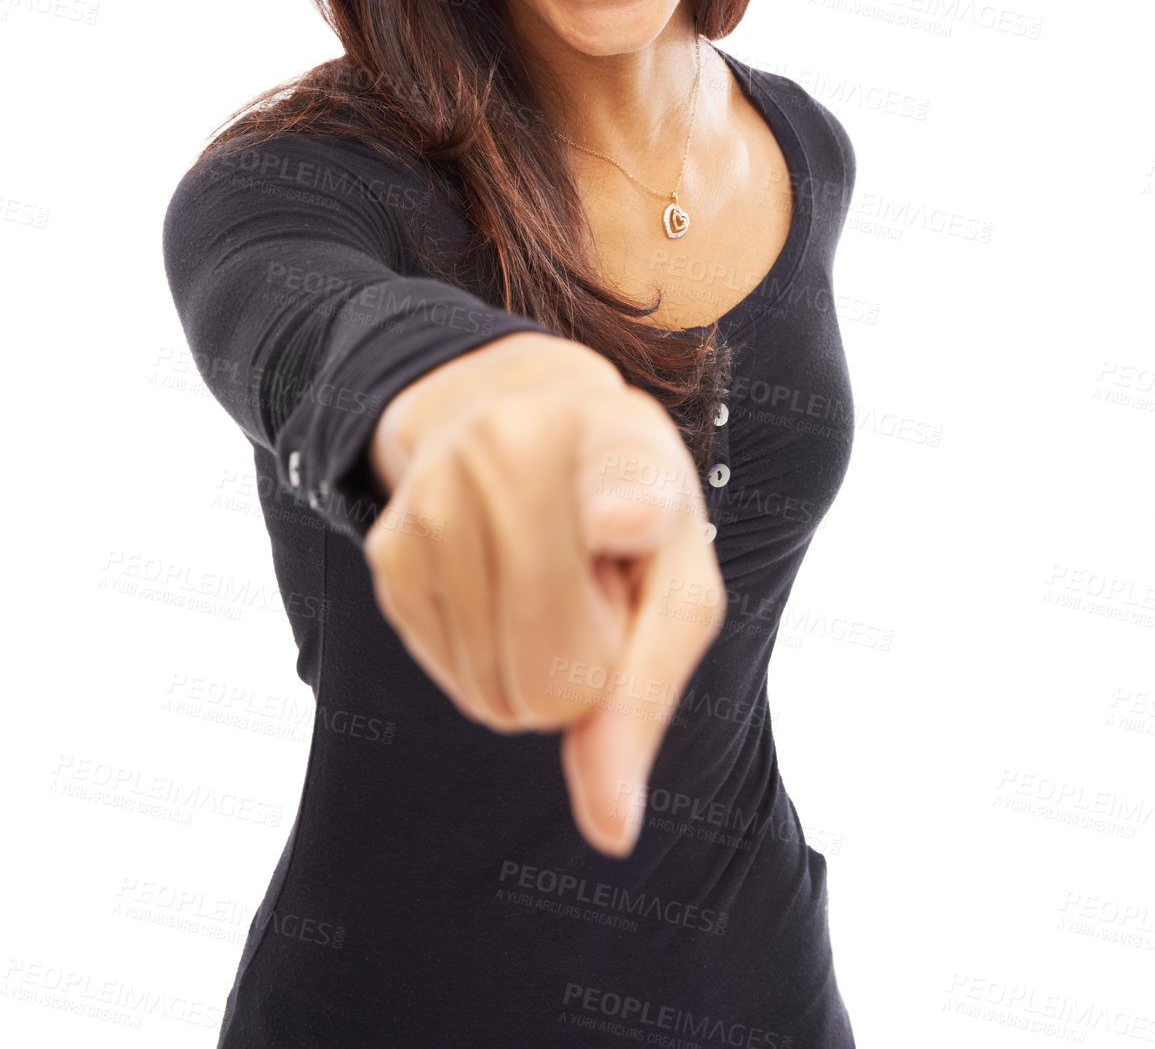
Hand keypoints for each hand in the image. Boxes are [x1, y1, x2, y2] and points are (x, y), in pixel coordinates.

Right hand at [362, 332, 724, 855]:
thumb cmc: (628, 503)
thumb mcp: (680, 575)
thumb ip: (647, 696)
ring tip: (550, 574)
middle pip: (554, 683)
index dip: (625, 510)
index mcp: (602, 435)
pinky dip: (491, 659)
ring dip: (537, 664)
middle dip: (592, 666)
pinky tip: (501, 583)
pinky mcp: (386, 552)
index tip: (633, 515)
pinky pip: (459, 683)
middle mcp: (500, 453)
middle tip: (598, 583)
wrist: (523, 414)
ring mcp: (429, 501)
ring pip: (499, 699)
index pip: (620, 512)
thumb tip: (610, 828)